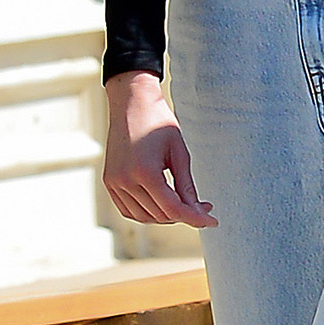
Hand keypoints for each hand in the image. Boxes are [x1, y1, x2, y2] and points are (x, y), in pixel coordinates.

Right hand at [103, 70, 215, 226]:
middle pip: (160, 215)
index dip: (195, 218)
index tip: (213, 222)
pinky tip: (163, 204)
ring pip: (144, 217)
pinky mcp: (110, 182)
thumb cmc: (158, 122)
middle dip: (184, 215)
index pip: (173, 208)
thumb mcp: (179, 153)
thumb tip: (198, 212)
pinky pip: (129, 210)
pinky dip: (147, 213)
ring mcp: (114, 183)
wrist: (131, 102)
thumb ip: (187, 186)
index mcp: (144, 172)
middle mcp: (125, 181)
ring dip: (166, 216)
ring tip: (184, 203)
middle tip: (203, 206)